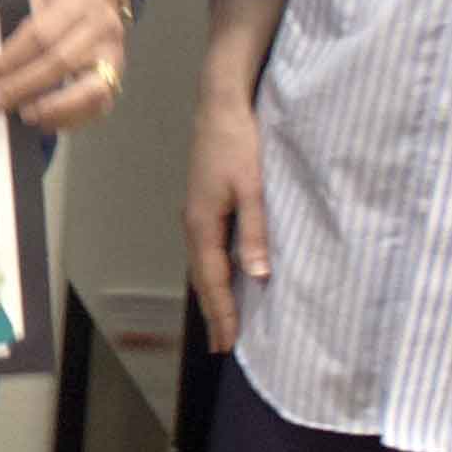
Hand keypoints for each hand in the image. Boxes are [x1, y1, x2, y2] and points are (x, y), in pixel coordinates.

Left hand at [0, 0, 131, 131]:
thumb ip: (22, 18)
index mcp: (79, 1)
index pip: (41, 35)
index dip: (10, 59)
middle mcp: (101, 29)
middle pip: (60, 63)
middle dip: (23, 86)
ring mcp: (114, 54)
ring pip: (89, 90)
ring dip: (53, 108)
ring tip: (24, 115)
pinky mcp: (118, 74)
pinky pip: (99, 104)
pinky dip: (72, 118)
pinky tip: (46, 121)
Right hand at [182, 95, 270, 339]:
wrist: (220, 106)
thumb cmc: (239, 143)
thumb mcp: (254, 186)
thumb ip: (256, 230)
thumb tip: (258, 274)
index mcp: (203, 223)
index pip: (213, 279)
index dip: (222, 312)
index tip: (228, 343)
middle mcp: (194, 223)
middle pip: (202, 278)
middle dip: (213, 312)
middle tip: (222, 345)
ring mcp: (196, 214)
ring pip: (203, 265)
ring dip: (213, 294)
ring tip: (223, 321)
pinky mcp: (204, 205)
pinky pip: (206, 251)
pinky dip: (213, 273)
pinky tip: (225, 278)